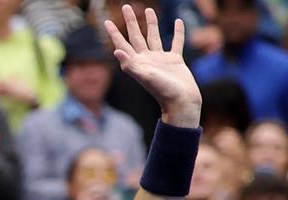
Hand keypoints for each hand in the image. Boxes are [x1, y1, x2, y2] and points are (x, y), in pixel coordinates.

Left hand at [104, 4, 199, 127]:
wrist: (181, 101)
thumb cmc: (162, 91)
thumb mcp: (144, 77)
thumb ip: (130, 64)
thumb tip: (116, 51)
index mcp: (136, 63)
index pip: (122, 44)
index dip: (114, 33)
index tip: (106, 21)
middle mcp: (146, 59)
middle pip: (136, 36)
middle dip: (130, 22)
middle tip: (126, 6)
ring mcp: (160, 59)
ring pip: (154, 36)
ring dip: (151, 23)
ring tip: (148, 10)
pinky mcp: (175, 60)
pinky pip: (176, 42)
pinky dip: (177, 32)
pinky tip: (178, 22)